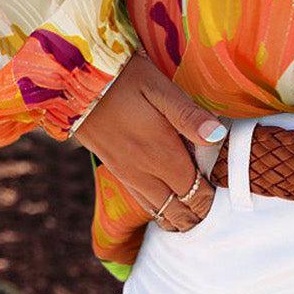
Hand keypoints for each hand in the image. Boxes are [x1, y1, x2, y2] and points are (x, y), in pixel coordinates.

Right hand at [73, 52, 227, 229]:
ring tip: (192, 212)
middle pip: (177, 210)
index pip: (193, 193)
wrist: (73, 82)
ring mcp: (126, 173)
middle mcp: (143, 171)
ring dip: (177, 215)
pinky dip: (158, 207)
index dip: (209, 197)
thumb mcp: (159, 87)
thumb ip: (188, 115)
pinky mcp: (113, 169)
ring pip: (157, 210)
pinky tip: (165, 200)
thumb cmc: (122, 79)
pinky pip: (140, 201)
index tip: (220, 190)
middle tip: (210, 206)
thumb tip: (218, 136)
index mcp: (160, 153)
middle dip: (196, 213)